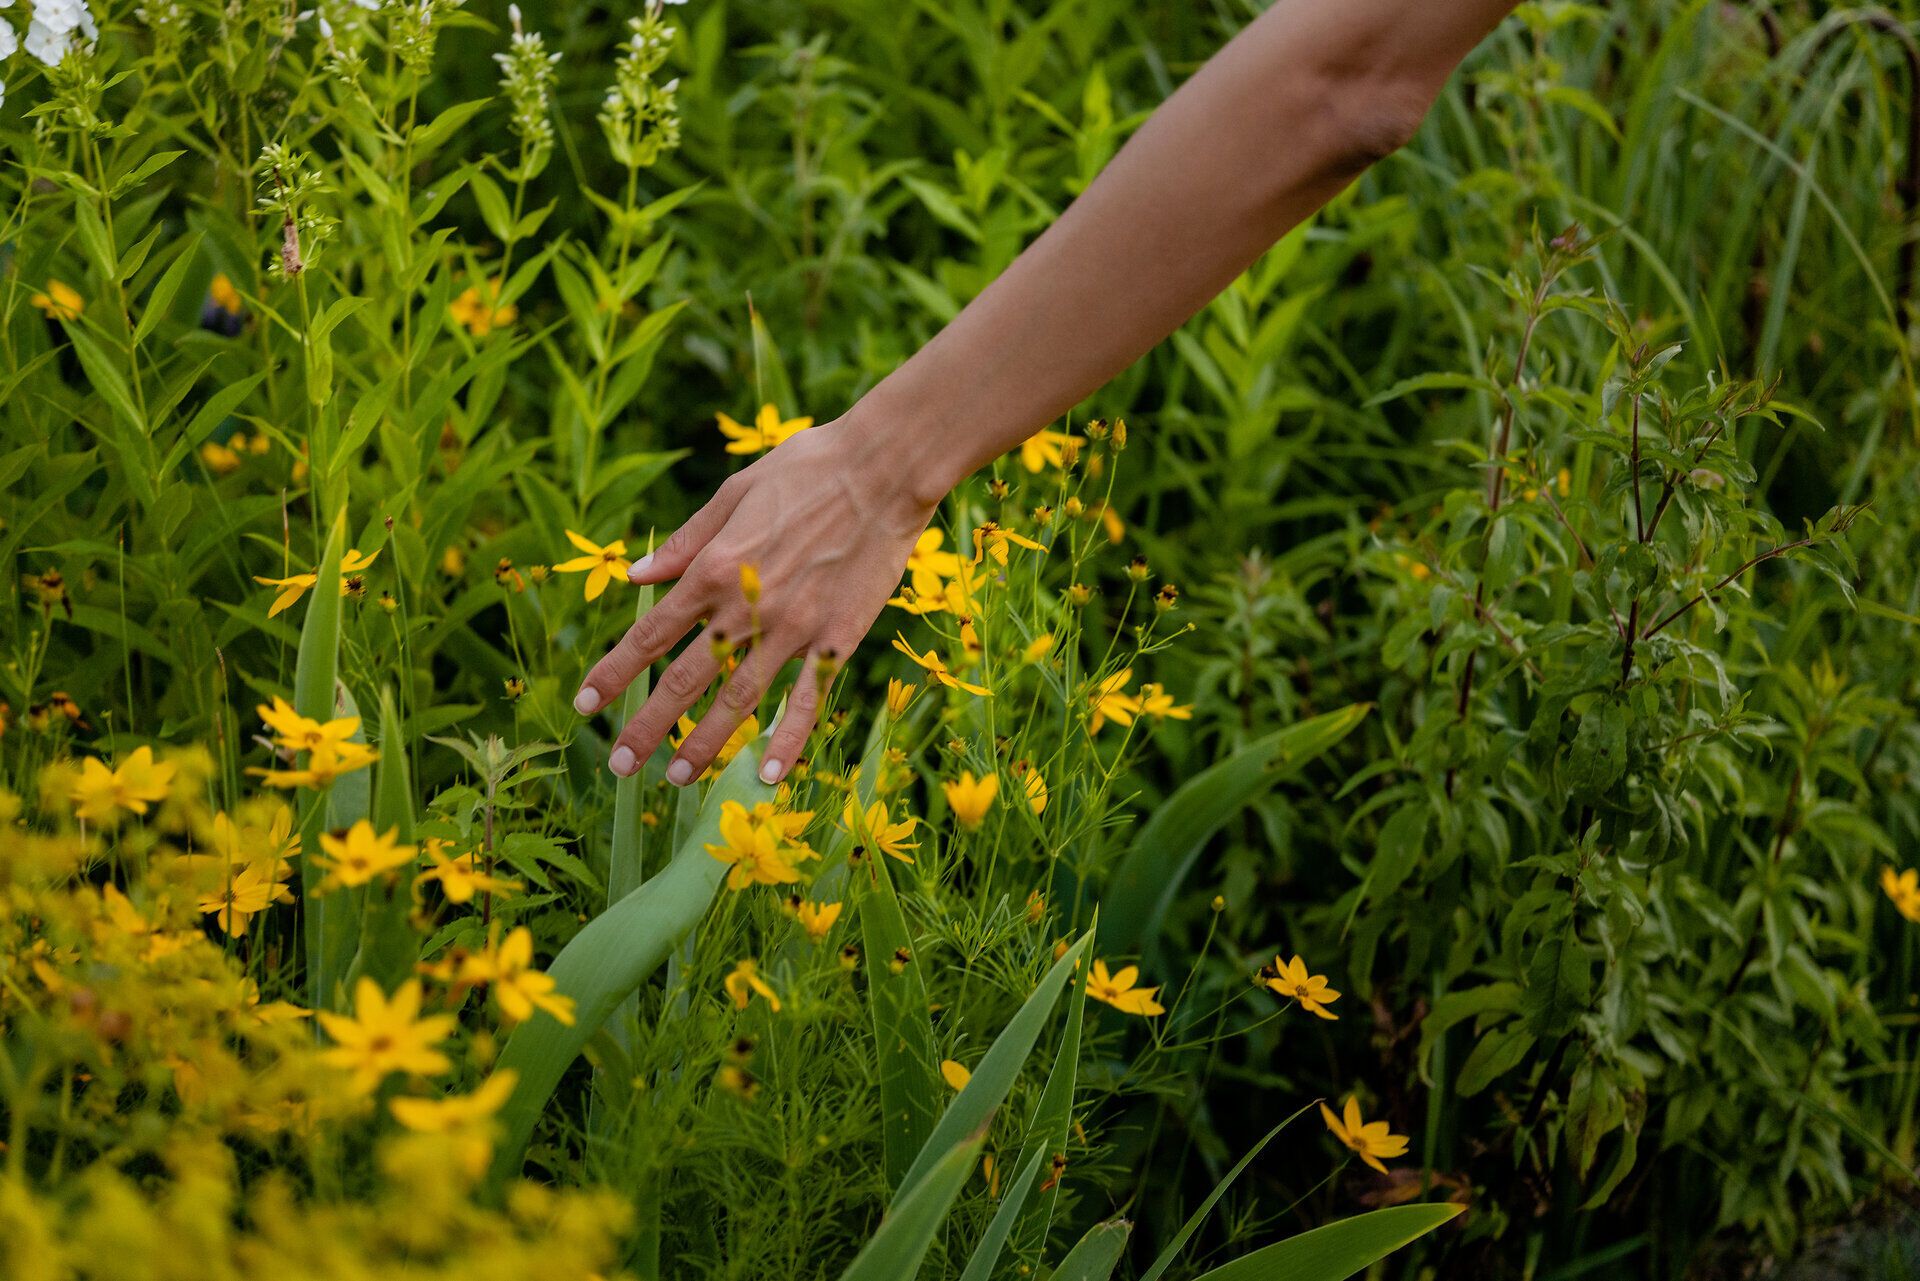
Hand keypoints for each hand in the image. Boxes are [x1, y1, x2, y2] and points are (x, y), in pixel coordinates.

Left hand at [573, 415, 938, 786]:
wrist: (885, 467)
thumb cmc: (809, 467)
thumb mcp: (734, 492)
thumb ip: (685, 542)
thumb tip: (636, 575)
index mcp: (714, 568)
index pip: (650, 634)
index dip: (614, 672)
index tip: (586, 703)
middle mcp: (746, 606)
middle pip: (684, 680)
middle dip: (646, 726)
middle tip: (619, 765)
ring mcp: (794, 627)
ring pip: (739, 698)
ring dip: (704, 743)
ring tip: (676, 780)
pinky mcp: (839, 637)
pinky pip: (809, 697)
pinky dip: (789, 737)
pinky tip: (770, 773)